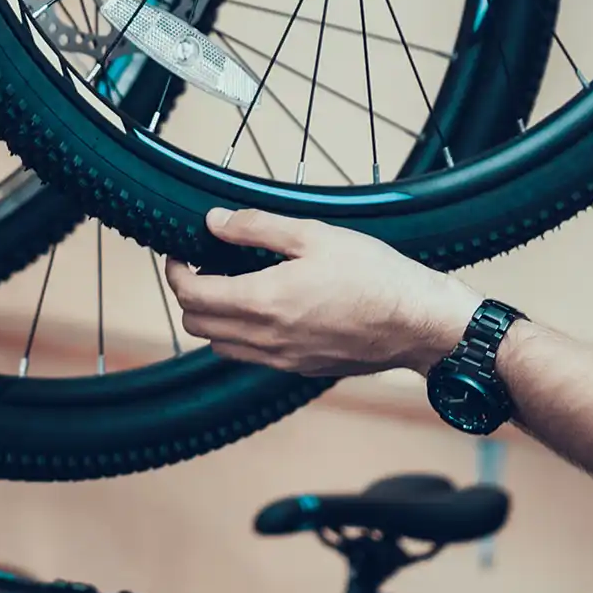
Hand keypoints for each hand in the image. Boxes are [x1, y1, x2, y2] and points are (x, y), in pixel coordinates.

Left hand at [164, 208, 481, 377]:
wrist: (417, 323)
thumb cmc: (374, 275)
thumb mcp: (314, 234)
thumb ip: (256, 228)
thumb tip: (215, 222)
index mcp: (263, 301)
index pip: (191, 296)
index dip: (175, 273)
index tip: (180, 253)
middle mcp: (266, 339)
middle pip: (197, 325)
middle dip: (190, 294)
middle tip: (205, 266)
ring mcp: (282, 360)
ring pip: (221, 346)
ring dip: (214, 318)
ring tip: (233, 287)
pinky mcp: (300, 370)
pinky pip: (252, 357)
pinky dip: (242, 335)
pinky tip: (266, 309)